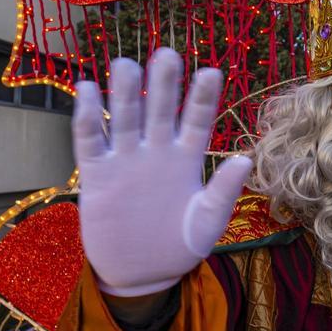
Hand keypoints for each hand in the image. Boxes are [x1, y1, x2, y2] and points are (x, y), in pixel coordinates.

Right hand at [73, 52, 252, 296]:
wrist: (140, 275)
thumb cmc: (179, 247)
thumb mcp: (206, 223)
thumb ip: (222, 192)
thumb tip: (244, 159)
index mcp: (187, 160)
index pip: (197, 121)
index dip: (203, 98)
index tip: (211, 72)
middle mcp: (157, 152)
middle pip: (160, 110)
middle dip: (163, 84)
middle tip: (167, 55)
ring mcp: (126, 160)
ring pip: (125, 118)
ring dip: (124, 92)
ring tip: (125, 64)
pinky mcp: (96, 174)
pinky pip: (90, 139)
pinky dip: (87, 116)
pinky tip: (87, 88)